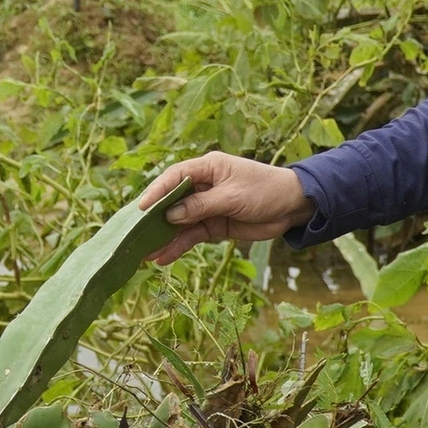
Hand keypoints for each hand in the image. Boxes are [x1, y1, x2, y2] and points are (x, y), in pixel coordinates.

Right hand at [136, 151, 315, 265]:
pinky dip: (179, 246)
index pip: (174, 177)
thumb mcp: (233, 197)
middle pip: (172, 202)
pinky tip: (164, 258)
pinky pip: (191, 236)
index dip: (156, 192)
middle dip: (154, 219)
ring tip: (145, 254)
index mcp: (207, 168)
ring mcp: (207, 206)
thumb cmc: (265, 190)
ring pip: (179, 223)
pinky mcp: (213, 225)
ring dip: (164, 238)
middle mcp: (202, 186)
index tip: (141, 209)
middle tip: (135, 235)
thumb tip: (171, 215)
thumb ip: (201, 206)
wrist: (292, 207)